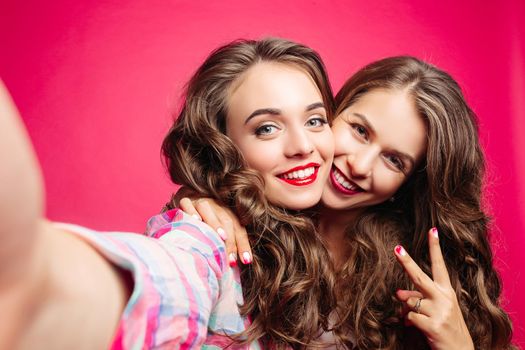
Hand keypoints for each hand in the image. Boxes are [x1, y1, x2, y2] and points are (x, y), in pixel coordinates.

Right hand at [179, 197, 251, 266]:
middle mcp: (215, 205)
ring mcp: (199, 202)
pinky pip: (187, 204)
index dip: (243, 244)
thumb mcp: (216, 235)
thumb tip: (237, 263)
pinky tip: (195, 220)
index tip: (246, 261)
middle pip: (226, 220)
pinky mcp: (184, 201)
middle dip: (231, 240)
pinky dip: (192, 211)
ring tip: (221, 237)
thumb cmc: (202, 226)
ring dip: (215, 223)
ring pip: (209, 210)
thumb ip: (227, 245)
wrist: (183, 206)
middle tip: (231, 259)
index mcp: (227, 213)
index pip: (238, 228)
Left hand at [394, 228, 473, 349]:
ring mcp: (440, 312)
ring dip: (407, 309)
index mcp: (447, 292)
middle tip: (396, 249)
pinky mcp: (433, 326)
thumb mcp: (437, 310)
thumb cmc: (446, 328)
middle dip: (406, 262)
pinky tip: (419, 327)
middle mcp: (445, 298)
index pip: (440, 266)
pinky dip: (409, 322)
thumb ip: (418, 298)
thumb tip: (399, 294)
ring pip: (409, 301)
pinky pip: (410, 317)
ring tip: (420, 318)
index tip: (432, 230)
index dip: (435, 247)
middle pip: (419, 277)